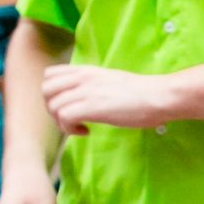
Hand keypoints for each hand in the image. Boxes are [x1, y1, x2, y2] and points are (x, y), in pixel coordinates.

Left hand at [42, 64, 176, 133]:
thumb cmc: (141, 93)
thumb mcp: (110, 81)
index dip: (53, 93)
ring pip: (53, 106)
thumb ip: (93, 85)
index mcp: (86, 71)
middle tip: (71, 119)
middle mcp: (82, 78)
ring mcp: (86, 92)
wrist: (158, 96)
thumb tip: (85, 98)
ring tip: (80, 127)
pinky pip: (64, 118)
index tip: (69, 105)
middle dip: (53, 109)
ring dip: (62, 122)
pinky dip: (71, 130)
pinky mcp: (92, 107)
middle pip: (45, 90)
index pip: (50, 75)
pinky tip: (87, 132)